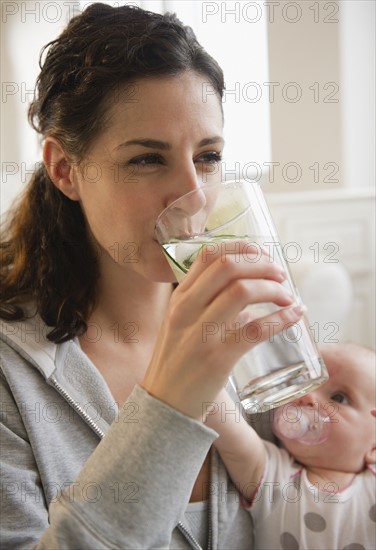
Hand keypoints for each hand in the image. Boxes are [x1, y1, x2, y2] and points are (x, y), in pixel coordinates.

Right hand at [142, 242, 303, 419]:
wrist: (164, 404)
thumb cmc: (177, 363)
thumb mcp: (182, 326)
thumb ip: (209, 308)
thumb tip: (251, 302)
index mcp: (180, 298)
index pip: (209, 254)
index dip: (241, 247)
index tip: (262, 253)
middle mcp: (187, 309)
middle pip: (228, 266)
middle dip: (262, 264)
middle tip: (280, 274)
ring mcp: (201, 333)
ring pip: (242, 291)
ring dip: (274, 289)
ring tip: (288, 297)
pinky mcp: (217, 358)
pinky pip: (256, 330)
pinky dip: (281, 319)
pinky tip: (294, 316)